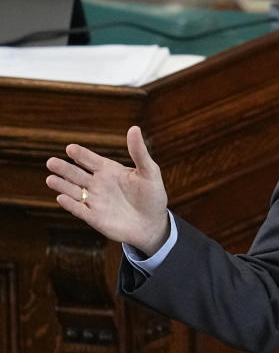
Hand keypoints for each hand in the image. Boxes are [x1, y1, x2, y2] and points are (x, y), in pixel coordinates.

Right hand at [45, 126, 169, 255]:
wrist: (153, 224)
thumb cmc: (153, 196)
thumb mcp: (149, 172)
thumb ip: (139, 152)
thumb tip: (134, 128)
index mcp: (109, 170)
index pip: (90, 160)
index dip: (81, 154)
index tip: (70, 148)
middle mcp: (98, 184)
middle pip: (76, 173)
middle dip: (64, 168)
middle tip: (51, 161)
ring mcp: (94, 200)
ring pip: (73, 191)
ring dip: (62, 185)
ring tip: (50, 179)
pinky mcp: (93, 217)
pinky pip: (79, 209)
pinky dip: (70, 204)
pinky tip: (61, 198)